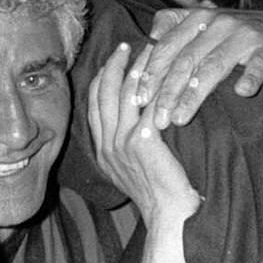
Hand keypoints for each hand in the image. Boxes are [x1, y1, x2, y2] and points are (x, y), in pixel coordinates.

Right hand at [90, 42, 198, 262]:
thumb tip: (128, 120)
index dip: (101, 77)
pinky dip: (156, 85)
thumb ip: (122, 144)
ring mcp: (122, 143)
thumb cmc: (156, 194)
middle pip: (105, 92)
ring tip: (148, 51)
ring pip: (125, 93)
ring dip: (137, 68)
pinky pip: (147, 105)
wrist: (168, 216)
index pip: (94, 103)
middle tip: (125, 46)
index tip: (111, 60)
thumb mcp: (127, 170)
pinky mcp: (142, 142)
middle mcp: (107, 144)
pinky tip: (166, 72)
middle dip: (114, 65)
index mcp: (102, 149)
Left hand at [134, 7, 262, 128]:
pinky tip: (241, 93)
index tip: (138, 99)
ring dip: (195, 93)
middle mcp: (218, 23)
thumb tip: (144, 50)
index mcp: (197, 18)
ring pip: (214, 65)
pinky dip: (249, 78)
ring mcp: (244, 35)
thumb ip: (174, 33)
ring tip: (181, 117)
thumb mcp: (204, 26)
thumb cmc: (236, 35)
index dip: (151, 72)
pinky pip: (258, 65)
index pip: (167, 45)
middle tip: (157, 118)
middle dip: (168, 90)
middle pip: (186, 59)